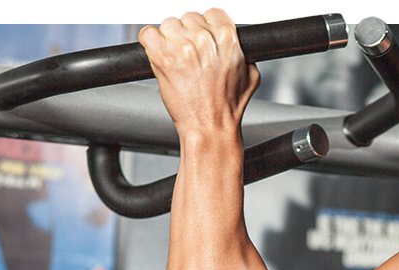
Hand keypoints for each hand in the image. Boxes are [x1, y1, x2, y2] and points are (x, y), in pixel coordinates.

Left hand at [139, 9, 260, 133]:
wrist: (211, 127)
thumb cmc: (227, 108)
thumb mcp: (250, 77)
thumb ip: (244, 55)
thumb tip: (239, 48)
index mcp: (226, 38)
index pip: (212, 14)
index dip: (207, 26)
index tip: (203, 38)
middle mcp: (203, 39)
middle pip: (189, 18)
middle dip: (189, 34)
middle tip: (191, 55)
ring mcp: (181, 47)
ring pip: (169, 24)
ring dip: (170, 39)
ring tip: (177, 59)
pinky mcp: (161, 57)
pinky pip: (147, 33)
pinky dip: (150, 42)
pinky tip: (159, 54)